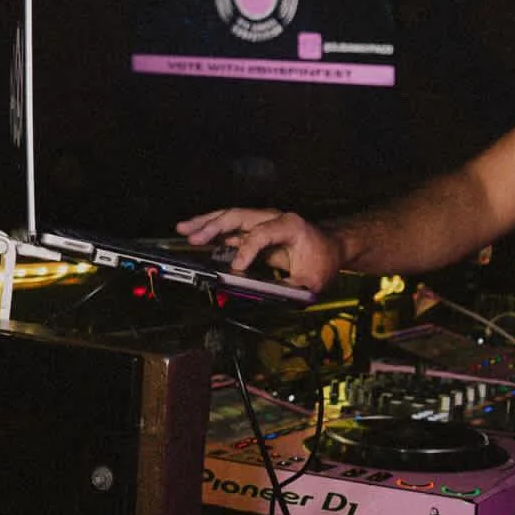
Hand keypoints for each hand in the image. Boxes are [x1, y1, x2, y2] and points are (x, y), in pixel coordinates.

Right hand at [176, 206, 344, 294]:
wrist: (332, 248)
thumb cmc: (322, 262)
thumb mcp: (311, 282)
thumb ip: (288, 290)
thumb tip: (264, 299)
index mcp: (290, 226)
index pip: (262, 234)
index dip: (247, 250)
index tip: (237, 268)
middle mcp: (274, 217)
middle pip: (239, 216)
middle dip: (214, 226)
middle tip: (192, 237)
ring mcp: (263, 220)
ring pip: (231, 217)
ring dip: (206, 223)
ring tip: (183, 229)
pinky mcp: (256, 228)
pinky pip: (231, 226)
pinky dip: (212, 229)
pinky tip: (194, 234)